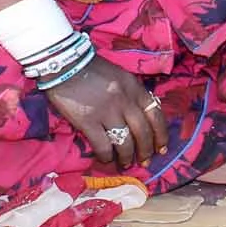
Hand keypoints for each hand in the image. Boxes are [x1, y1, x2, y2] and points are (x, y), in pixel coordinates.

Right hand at [44, 55, 167, 169]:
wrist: (64, 63)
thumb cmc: (91, 69)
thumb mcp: (119, 76)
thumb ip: (131, 94)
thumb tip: (139, 117)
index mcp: (134, 87)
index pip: (155, 114)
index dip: (160, 135)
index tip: (161, 148)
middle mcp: (124, 100)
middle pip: (142, 132)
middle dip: (146, 150)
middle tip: (144, 161)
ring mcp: (107, 111)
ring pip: (125, 142)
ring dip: (127, 157)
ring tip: (125, 164)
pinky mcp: (88, 121)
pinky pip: (103, 145)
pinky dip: (106, 156)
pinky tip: (106, 159)